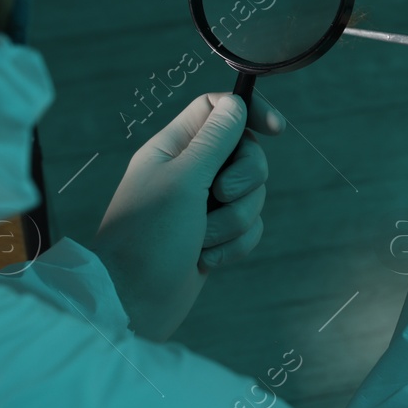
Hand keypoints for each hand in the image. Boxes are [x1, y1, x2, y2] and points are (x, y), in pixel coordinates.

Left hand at [91, 91, 283, 340]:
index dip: (249, 112)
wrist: (131, 303)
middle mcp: (190, 172)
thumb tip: (236, 104)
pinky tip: (206, 260)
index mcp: (174, 148)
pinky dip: (235, 245)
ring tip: (202, 240)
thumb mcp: (183, 181)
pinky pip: (249, 228)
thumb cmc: (147, 238)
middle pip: (246, 153)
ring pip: (251, 195)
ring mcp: (203, 207)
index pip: (218, 109)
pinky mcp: (215, 237)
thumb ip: (214, 140)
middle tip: (220, 196)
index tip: (275, 129)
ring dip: (234, 221)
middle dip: (245, 179)